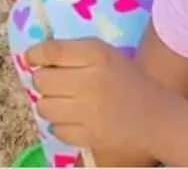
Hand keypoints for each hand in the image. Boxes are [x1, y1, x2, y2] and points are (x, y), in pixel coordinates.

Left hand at [28, 39, 162, 163]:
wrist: (155, 116)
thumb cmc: (125, 78)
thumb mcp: (103, 52)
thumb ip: (71, 51)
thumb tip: (36, 55)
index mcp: (96, 55)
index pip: (53, 51)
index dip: (35, 54)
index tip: (31, 58)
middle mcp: (91, 81)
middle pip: (43, 80)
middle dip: (42, 79)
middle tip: (52, 81)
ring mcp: (89, 112)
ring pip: (44, 106)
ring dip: (47, 102)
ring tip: (60, 100)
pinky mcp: (89, 137)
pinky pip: (56, 129)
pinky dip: (59, 123)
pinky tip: (71, 117)